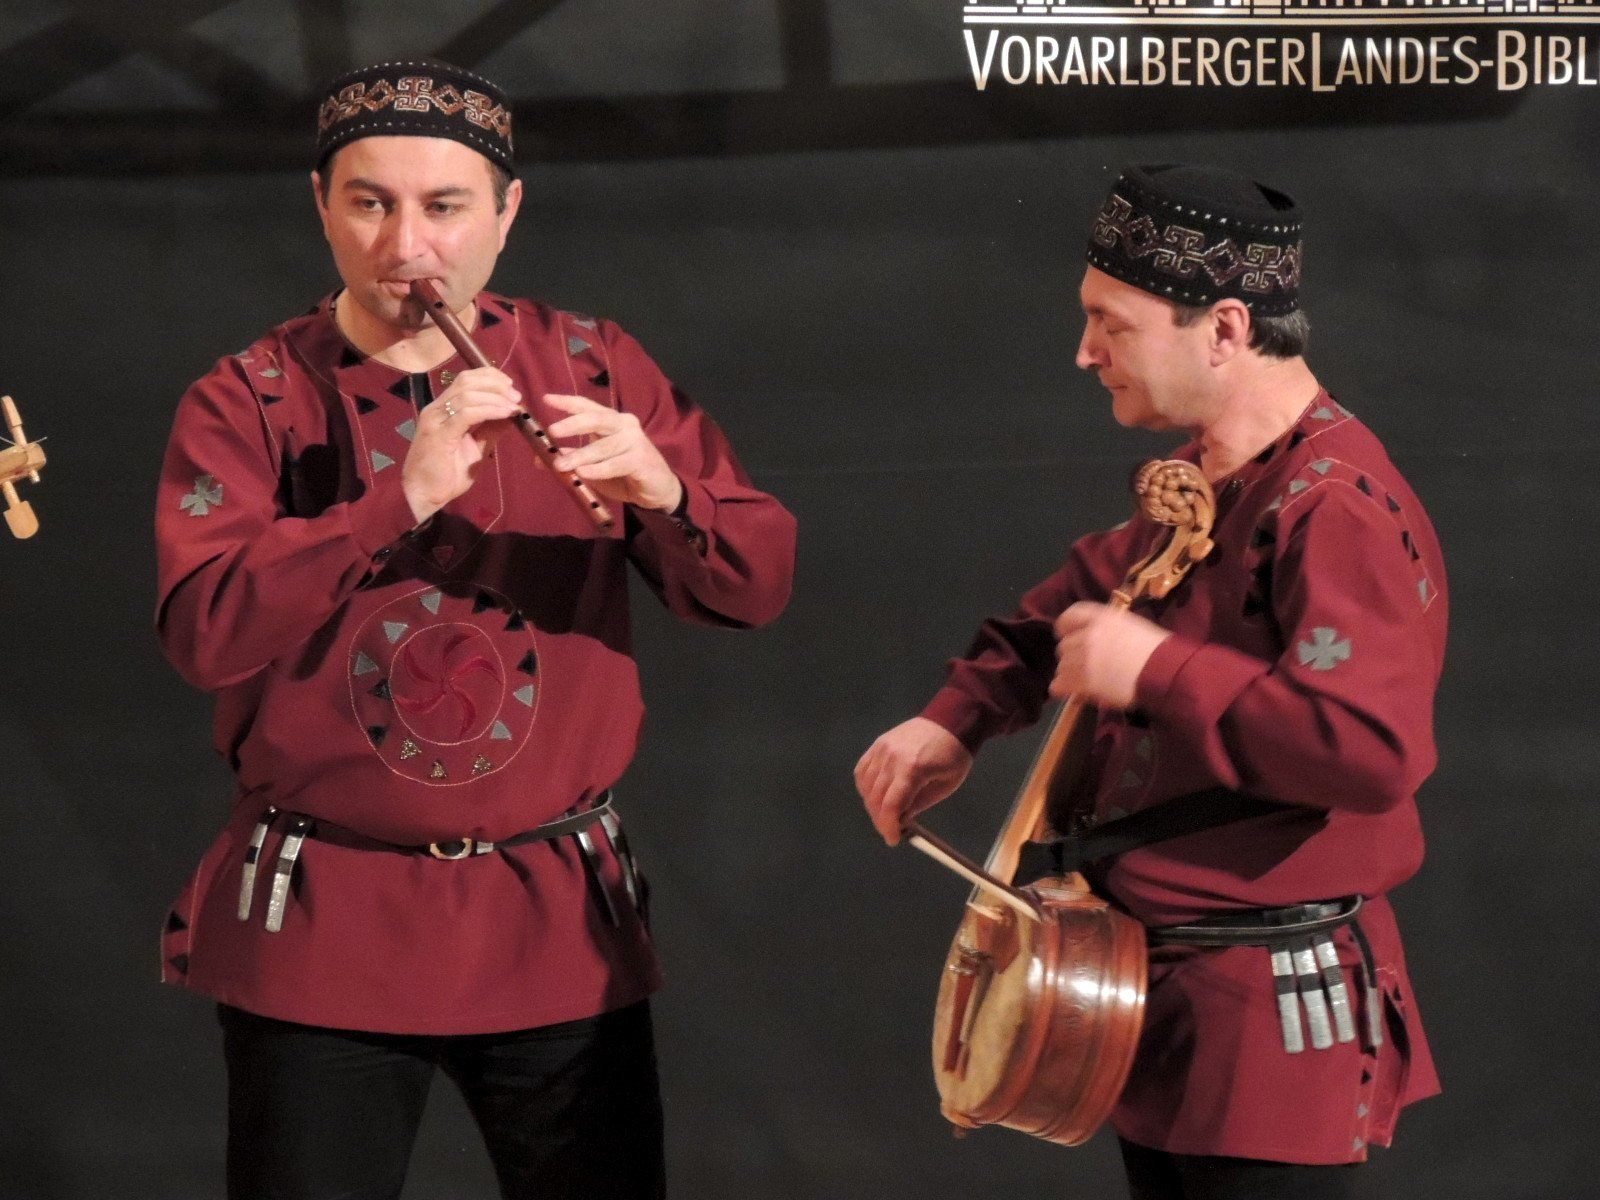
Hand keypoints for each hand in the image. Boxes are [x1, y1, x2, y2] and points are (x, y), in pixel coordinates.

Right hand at [401, 367, 522, 523]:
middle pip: (467, 380)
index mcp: (444, 409)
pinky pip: (466, 414)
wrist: (424, 495)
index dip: (490, 377)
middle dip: (495, 383)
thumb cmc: (447, 474)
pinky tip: (505, 414)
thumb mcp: (476, 447)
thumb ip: (490, 430)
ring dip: (495, 396)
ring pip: (467, 394)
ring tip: (513, 405)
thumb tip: (511, 413)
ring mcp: (436, 419)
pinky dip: (489, 410)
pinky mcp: (439, 433)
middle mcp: (437, 408)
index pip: (466, 379)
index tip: (510, 386)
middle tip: (516, 396)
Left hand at [543, 393, 683, 511]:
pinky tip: (584, 473)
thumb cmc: (623, 474)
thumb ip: (571, 458)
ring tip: (560, 464)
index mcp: (611, 421)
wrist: (656, 490)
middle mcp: (624, 425)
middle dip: (572, 423)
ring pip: (603, 445)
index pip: (588, 407)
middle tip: (552, 431)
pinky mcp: (641, 460)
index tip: (546, 399)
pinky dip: (598, 469)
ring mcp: (635, 441)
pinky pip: (616, 463)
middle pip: (596, 418)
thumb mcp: (593, 466)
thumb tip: (539, 459)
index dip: (567, 402)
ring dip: (580, 455)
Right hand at [854, 717, 972, 844]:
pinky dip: (865, 786)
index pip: (891, 805)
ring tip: (886, 812)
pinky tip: (875, 794)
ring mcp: (882, 749)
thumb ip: (920, 803)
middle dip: (881, 819)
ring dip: (872, 805)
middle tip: (891, 829)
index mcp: (913, 769)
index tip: (892, 839)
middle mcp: (892, 758)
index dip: (888, 826)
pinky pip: (862, 770)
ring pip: (865, 786)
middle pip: (875, 798)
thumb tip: (900, 820)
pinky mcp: (878, 744)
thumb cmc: (954, 755)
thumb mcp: (945, 785)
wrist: (950, 720)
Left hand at [1050, 601, 1170, 708]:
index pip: (1070, 616)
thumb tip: (1091, 637)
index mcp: (1101, 617)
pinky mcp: (1084, 681)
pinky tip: (1078, 693)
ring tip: (1086, 681)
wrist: (1164, 672)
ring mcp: (1084, 658)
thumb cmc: (1155, 650)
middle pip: (1064, 645)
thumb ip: (1106, 628)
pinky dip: (1065, 689)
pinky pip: (1059, 685)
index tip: (1068, 635)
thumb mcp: (1130, 626)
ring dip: (1071, 674)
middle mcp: (1088, 634)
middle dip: (1073, 656)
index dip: (1066, 627)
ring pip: (1062, 666)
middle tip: (1087, 665)